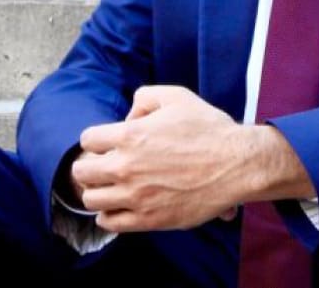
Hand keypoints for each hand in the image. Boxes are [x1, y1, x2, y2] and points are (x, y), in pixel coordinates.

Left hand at [73, 85, 245, 231]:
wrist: (236, 164)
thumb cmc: (209, 128)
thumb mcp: (177, 97)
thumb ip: (145, 97)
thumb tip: (128, 117)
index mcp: (130, 135)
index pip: (88, 140)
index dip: (98, 138)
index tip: (109, 142)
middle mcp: (126, 167)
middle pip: (82, 172)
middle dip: (91, 165)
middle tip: (106, 164)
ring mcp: (135, 196)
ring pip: (91, 200)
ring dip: (98, 191)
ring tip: (112, 186)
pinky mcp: (148, 219)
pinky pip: (109, 222)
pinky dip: (109, 214)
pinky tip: (122, 205)